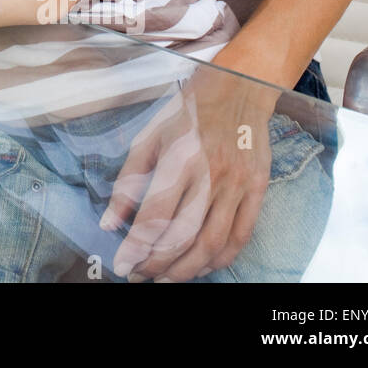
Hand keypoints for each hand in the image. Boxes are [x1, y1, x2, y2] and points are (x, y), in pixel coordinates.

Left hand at [101, 71, 274, 281]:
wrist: (238, 88)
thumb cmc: (187, 111)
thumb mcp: (148, 136)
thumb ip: (127, 180)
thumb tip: (109, 222)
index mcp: (179, 158)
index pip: (155, 214)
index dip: (137, 246)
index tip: (122, 264)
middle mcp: (210, 174)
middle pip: (184, 236)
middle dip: (159, 264)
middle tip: (141, 275)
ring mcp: (238, 184)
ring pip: (212, 243)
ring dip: (187, 269)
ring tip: (166, 278)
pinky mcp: (258, 190)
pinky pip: (240, 237)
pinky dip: (219, 260)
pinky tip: (200, 266)